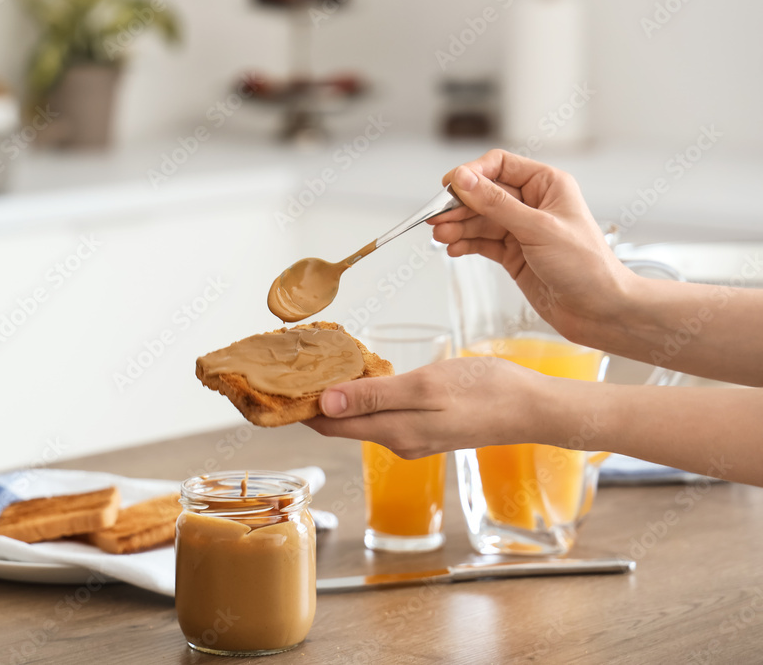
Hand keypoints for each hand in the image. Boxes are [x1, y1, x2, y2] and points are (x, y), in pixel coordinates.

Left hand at [304, 357, 543, 457]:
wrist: (533, 408)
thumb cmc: (484, 391)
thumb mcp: (424, 387)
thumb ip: (373, 396)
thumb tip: (324, 403)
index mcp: (392, 432)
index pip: (329, 426)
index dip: (299, 408)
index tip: (276, 385)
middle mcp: (397, 441)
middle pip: (341, 424)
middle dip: (313, 401)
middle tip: (290, 368)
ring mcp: (413, 437)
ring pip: (361, 418)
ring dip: (338, 398)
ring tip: (317, 367)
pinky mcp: (427, 428)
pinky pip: (383, 414)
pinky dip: (364, 397)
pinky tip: (361, 377)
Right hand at [431, 150, 634, 345]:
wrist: (599, 311)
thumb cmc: (585, 266)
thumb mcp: (537, 229)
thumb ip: (496, 204)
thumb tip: (463, 180)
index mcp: (547, 184)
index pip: (500, 165)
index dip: (472, 173)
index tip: (448, 187)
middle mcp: (532, 203)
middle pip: (483, 194)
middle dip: (459, 206)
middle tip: (436, 220)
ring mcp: (521, 230)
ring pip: (478, 220)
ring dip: (458, 228)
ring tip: (441, 238)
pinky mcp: (513, 255)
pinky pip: (481, 243)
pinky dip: (465, 245)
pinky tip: (453, 249)